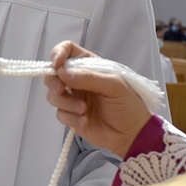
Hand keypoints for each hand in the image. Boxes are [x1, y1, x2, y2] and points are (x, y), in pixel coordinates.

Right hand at [45, 41, 151, 157]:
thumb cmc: (129, 105)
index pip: (67, 51)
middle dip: (53, 82)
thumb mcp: (114, 86)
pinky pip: (59, 114)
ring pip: (53, 95)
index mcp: (90, 66)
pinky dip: (70, 118)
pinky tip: (85, 121)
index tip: (57, 65)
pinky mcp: (71, 116)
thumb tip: (62, 72)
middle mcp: (78, 80)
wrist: (132, 134)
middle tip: (61, 90)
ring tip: (83, 110)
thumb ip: (88, 77)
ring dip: (66, 103)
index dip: (57, 54)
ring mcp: (73, 98)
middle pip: (53, 74)